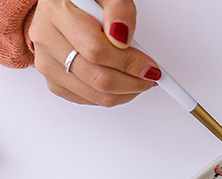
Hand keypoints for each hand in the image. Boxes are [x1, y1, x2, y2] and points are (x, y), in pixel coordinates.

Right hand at [29, 0, 160, 105]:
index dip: (130, 63)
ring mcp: (47, 63)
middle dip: (133, 82)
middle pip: (98, 79)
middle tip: (149, 76)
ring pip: (97, 95)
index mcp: (56, 11)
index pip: (97, 50)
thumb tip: (122, 38)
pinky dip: (113, 96)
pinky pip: (91, 100)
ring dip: (127, 92)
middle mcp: (46, 39)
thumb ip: (119, 10)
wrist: (66, 8)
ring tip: (138, 78)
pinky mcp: (55, 83)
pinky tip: (120, 80)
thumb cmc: (88, 3)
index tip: (151, 66)